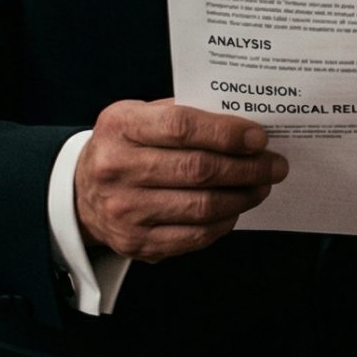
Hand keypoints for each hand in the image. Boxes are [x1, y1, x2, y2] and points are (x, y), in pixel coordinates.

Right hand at [74, 100, 287, 262]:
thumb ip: (183, 114)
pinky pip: (194, 236)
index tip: (259, 138)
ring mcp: (125, 210)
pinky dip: (224, 222)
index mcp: (120, 127)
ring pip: (201, 207)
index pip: (182, 127)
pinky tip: (235, 208)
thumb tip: (244, 125)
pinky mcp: (137, 243)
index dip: (227, 133)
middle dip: (247, 168)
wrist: (81, 193)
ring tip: (261, 185)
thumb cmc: (125, 146)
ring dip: (242, 196)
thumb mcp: (140, 116)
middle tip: (274, 165)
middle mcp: (117, 169)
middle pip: (198, 170)